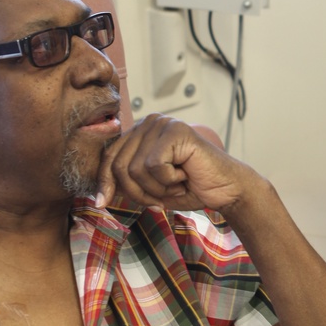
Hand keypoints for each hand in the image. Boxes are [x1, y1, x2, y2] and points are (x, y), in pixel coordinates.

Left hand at [95, 114, 249, 213]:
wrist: (226, 189)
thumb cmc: (191, 187)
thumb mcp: (151, 188)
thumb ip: (127, 183)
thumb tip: (99, 195)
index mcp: (141, 133)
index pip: (110, 157)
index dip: (104, 182)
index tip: (101, 203)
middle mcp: (150, 123)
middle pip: (120, 165)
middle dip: (138, 192)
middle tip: (162, 196)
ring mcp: (163, 124)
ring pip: (135, 169)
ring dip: (156, 188)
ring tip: (177, 184)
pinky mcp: (175, 131)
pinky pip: (154, 166)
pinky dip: (168, 181)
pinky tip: (184, 176)